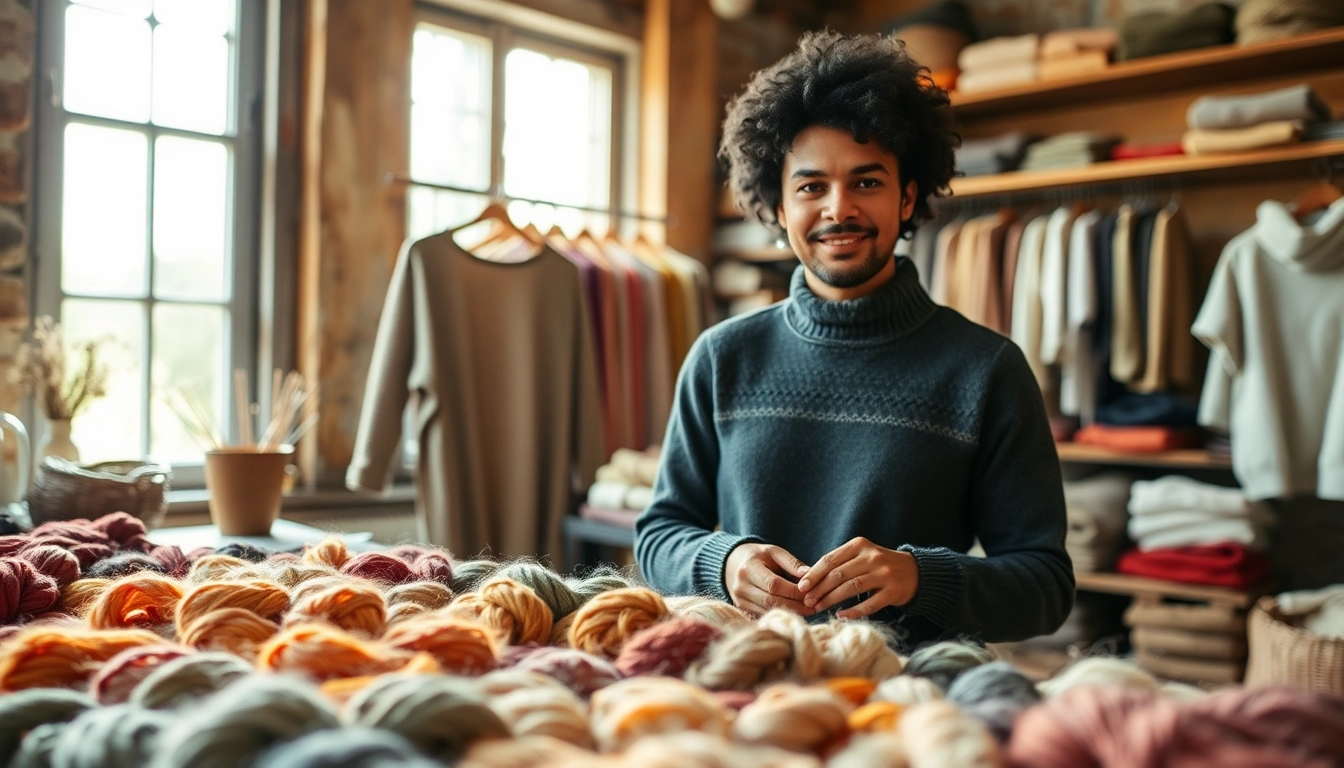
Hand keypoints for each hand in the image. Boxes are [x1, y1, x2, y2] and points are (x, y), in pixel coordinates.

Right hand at [723, 542, 811, 616]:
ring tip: (808, 611)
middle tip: (814, 607)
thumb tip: (809, 574)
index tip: (812, 593)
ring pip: (768, 610)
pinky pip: (763, 614)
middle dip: (795, 605)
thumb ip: (791, 562)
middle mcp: (741, 586)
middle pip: (771, 600)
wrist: (733, 563)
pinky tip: (794, 612)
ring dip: (790, 612)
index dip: (794, 591)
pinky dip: (780, 614)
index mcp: (749, 568)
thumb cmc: (758, 556)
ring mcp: (739, 599)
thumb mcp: (774, 552)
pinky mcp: (741, 608)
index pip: (774, 584)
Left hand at [797, 537, 918, 619]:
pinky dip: (853, 611)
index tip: (801, 586)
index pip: (830, 559)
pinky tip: (840, 615)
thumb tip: (809, 578)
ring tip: (818, 608)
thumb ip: (840, 563)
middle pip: (838, 574)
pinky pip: (869, 604)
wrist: (915, 571)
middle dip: (819, 589)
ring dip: (831, 599)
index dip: (814, 574)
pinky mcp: (893, 591)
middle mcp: (872, 557)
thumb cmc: (879, 564)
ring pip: (851, 588)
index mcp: (860, 545)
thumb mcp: (861, 555)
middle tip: (807, 601)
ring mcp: (884, 574)